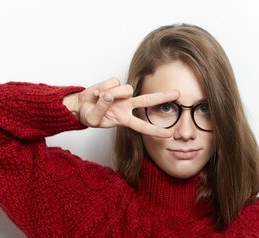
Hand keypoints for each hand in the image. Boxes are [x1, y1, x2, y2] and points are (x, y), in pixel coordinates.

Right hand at [64, 77, 179, 137]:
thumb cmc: (90, 115)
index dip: (155, 131)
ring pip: (125, 89)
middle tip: (178, 93)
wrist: (80, 106)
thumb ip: (102, 108)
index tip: (169, 134)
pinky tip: (97, 93)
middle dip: (163, 97)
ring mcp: (122, 95)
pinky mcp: (114, 83)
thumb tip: (109, 95)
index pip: (143, 126)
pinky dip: (102, 87)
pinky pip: (112, 82)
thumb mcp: (93, 119)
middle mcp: (127, 106)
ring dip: (112, 93)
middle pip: (147, 101)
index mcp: (124, 120)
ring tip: (99, 98)